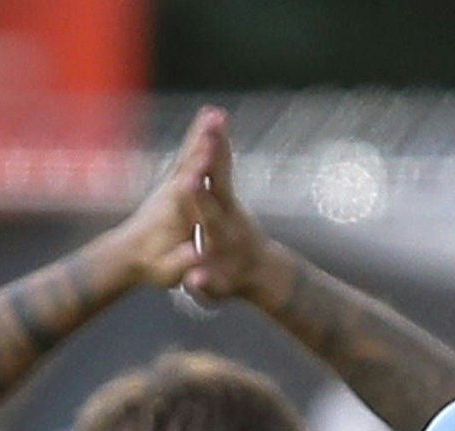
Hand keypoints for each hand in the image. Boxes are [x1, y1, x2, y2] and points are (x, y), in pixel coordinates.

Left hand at [103, 108, 218, 288]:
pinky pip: (190, 154)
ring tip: (214, 113)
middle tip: (213, 122)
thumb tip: (197, 255)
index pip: (188, 190)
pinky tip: (209, 122)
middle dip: (201, 143)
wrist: (129, 253)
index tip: (207, 156)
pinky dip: (199, 137)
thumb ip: (181, 262)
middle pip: (189, 163)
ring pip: (189, 154)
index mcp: (175, 213)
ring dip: (201, 133)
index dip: (197, 173)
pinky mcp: (177, 181)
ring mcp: (173, 184)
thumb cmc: (152, 264)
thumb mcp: (167, 271)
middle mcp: (173, 193)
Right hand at [174, 108, 288, 306]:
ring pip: (223, 168)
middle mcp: (230, 214)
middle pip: (221, 183)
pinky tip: (214, 121)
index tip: (190, 181)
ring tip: (213, 116)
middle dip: (213, 160)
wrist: (263, 272)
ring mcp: (232, 201)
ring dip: (218, 142)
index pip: (210, 215)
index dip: (200, 199)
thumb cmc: (233, 283)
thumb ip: (206, 285)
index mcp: (223, 236)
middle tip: (209, 134)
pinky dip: (219, 143)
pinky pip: (223, 164)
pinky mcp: (230, 193)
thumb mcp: (218, 291)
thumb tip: (195, 279)